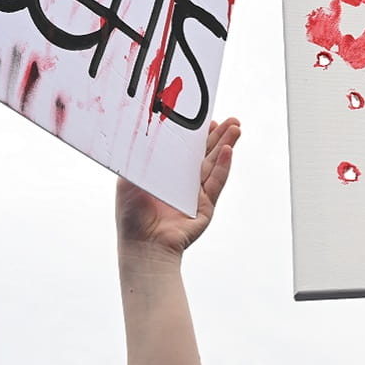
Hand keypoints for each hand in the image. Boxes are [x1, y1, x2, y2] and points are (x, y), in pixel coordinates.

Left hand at [115, 117, 238, 259]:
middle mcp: (183, 184)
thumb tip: (142, 132)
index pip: (186, 151)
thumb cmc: (131, 215)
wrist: (141, 245)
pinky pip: (215, 183)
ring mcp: (196, 196)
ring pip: (214, 165)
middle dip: (218, 136)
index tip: (207, 120)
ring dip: (226, 145)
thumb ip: (138, 157)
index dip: (198, 136)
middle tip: (231, 120)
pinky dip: (223, 166)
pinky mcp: (205, 208)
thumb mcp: (128, 179)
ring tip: (236, 128)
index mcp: (167, 175)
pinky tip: (228, 150)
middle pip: (205, 155)